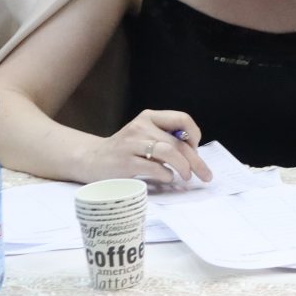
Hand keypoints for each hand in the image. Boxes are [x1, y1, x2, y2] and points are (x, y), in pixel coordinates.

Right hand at [89, 111, 210, 186]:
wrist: (91, 160)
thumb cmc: (124, 150)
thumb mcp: (144, 136)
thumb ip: (164, 139)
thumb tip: (193, 153)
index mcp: (149, 117)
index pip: (181, 118)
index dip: (194, 134)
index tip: (196, 149)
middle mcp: (141, 126)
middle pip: (177, 141)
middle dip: (195, 160)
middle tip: (205, 174)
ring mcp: (132, 143)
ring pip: (169, 151)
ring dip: (183, 166)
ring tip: (187, 177)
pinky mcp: (125, 162)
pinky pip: (154, 167)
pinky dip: (166, 174)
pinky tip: (168, 178)